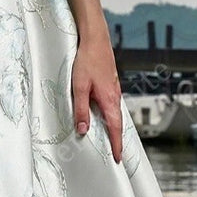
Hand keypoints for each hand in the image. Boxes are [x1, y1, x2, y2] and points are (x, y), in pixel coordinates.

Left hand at [71, 31, 122, 163]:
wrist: (95, 38)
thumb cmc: (87, 60)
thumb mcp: (79, 87)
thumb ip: (81, 109)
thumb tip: (83, 129)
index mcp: (109, 99)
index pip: (115, 129)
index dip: (116, 145)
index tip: (117, 158)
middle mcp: (115, 95)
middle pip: (118, 123)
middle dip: (117, 139)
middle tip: (116, 153)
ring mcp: (114, 89)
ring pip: (115, 113)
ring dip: (114, 127)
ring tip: (111, 139)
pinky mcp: (111, 82)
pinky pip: (112, 104)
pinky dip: (111, 115)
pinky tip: (104, 115)